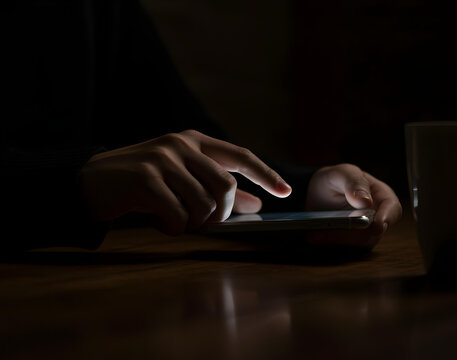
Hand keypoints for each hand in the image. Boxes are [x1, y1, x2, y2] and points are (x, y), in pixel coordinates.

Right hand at [80, 130, 290, 234]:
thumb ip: (218, 188)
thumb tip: (256, 205)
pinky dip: (173, 227)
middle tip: (205, 221)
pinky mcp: (145, 180)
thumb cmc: (144, 182)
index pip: (240, 156)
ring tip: (175, 220)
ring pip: (202, 205)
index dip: (265, 174)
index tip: (285, 191)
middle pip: (225, 187)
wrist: (91, 182)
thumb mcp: (182, 179)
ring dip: (193, 223)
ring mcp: (162, 160)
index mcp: (194, 140)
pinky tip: (160, 222)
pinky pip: (177, 216)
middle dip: (221, 213)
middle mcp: (180, 145)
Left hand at [305, 164, 401, 248]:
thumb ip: (354, 182)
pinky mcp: (351, 242)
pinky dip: (328, 241)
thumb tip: (366, 201)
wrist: (317, 193)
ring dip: (337, 239)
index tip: (376, 226)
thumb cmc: (335, 179)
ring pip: (358, 242)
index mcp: (381, 196)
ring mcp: (365, 232)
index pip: (392, 209)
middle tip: (332, 229)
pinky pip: (343, 247)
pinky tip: (313, 235)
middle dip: (354, 233)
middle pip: (375, 231)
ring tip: (315, 233)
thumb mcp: (342, 173)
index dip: (387, 218)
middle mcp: (377, 216)